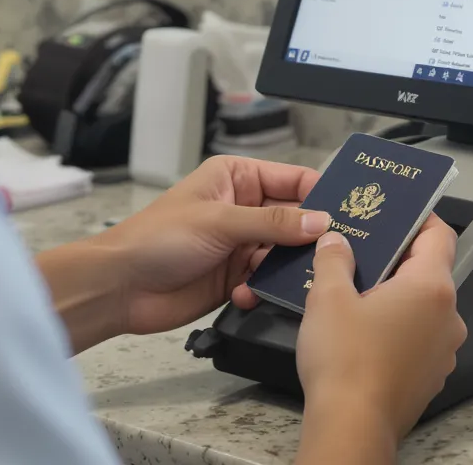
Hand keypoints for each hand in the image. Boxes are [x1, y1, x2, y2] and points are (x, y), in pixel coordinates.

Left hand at [88, 156, 328, 336]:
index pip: (292, 180)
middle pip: (295, 219)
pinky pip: (265, 281)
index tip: (352, 210)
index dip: (322, 193)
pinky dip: (263, 290)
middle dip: (313, 235)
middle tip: (340, 251)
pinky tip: (247, 294)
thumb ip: (273, 224)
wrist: (120, 287)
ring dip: (289, 268)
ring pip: (284, 254)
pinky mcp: (234, 278)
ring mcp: (240, 245)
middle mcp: (242, 208)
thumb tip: (321, 222)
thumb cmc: (158, 238)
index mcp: (237, 178)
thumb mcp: (220, 222)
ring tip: (301, 279)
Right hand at [295, 217, 466, 453]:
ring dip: (397, 297)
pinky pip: (420, 338)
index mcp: (431, 287)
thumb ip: (334, 260)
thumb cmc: (345, 358)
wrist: (352, 426)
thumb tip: (337, 241)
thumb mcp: (328, 298)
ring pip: (424, 308)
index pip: (440, 235)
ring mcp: (445, 350)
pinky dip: (399, 328)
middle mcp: (449, 316)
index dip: (420, 218)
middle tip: (361, 252)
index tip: (395, 212)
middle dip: (396, 260)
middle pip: (430, 272)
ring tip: (357, 295)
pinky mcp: (432, 376)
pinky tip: (365, 335)